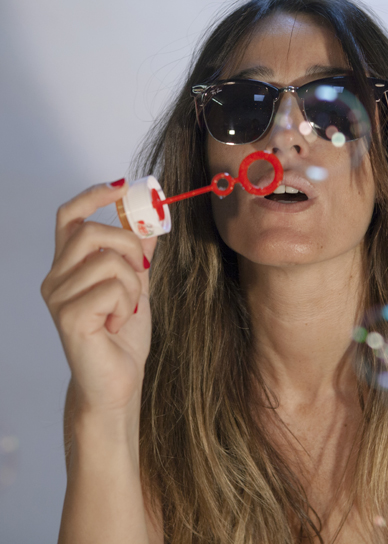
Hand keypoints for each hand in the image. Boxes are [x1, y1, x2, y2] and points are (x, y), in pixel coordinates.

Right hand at [41, 179, 157, 418]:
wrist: (118, 381)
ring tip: (127, 309)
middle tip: (142, 270)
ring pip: (108, 261)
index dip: (92, 196)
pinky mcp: (69, 316)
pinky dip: (128, 304)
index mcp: (69, 267)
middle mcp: (56, 278)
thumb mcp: (137, 286)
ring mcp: (58, 297)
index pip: (69, 217)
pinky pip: (113, 288)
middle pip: (91, 231)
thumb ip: (139, 254)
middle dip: (129, 245)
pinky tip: (119, 324)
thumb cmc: (122, 336)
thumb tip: (150, 222)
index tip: (121, 188)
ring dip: (133, 284)